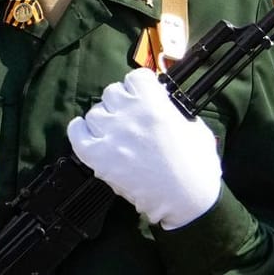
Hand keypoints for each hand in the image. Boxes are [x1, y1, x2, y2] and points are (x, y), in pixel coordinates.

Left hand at [67, 69, 220, 229]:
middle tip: (131, 116)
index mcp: (155, 105)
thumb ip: (172, 111)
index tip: (144, 94)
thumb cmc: (197, 165)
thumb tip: (160, 104)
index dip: (140, 86)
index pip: (135, 77)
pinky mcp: (98, 157)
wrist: (186, 198)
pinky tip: (91, 134)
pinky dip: (81, 130)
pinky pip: (76, 133)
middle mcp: (130, 115)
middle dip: (122, 102)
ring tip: (115, 132)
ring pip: (95, 112)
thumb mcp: (194, 127)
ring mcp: (111, 136)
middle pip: (112, 92)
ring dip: (105, 119)